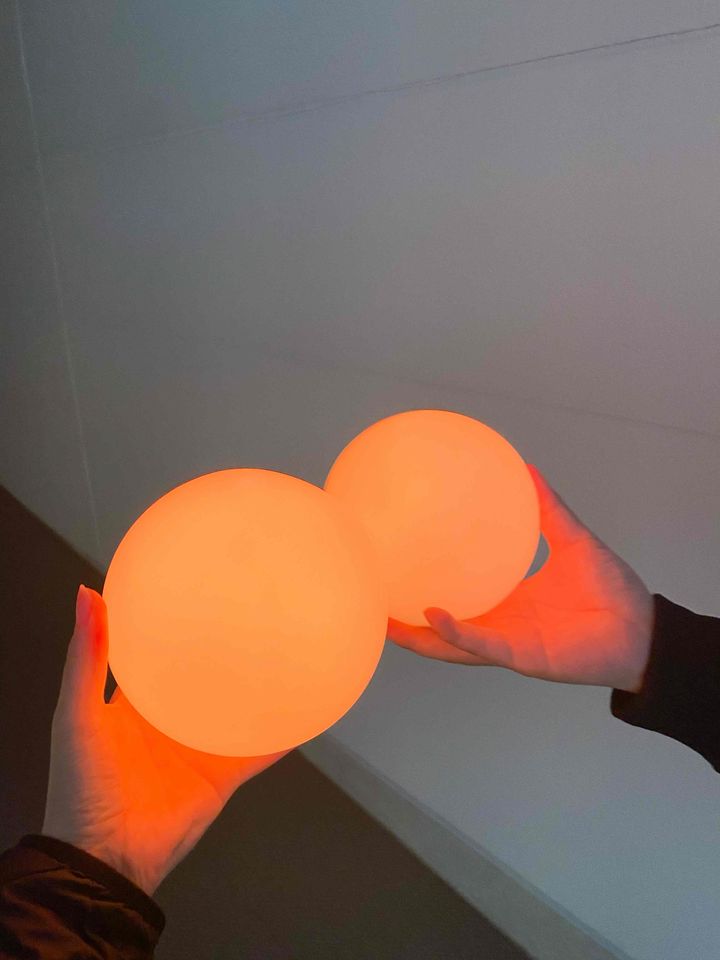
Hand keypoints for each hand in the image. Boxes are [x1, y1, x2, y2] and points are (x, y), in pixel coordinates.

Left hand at [42, 585, 291, 895]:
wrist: (107, 859)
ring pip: (237, 709)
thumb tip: (86, 593)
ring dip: (260, 687)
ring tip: (289, 649)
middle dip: (225, 650)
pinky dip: (283, 732)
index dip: (174, 625)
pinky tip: (307, 709)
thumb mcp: (77, 714)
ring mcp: (199, 747)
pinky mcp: (223, 775)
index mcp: (133, 702)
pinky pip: (260, 749)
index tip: (196, 587)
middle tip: (253, 610)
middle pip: (204, 678)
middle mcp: (169, 720)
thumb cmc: (81, 788)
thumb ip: (87, 657)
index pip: (157, 653)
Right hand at [386, 464, 654, 692]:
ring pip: (453, 645)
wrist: (642, 629)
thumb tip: (526, 467)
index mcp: (508, 601)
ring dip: (419, 636)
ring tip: (385, 619)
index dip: (428, 586)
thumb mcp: (571, 539)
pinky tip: (434, 615)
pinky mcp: (523, 657)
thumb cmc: (610, 590)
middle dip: (407, 622)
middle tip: (374, 599)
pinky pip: (484, 646)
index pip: (460, 597)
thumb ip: (547, 508)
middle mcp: (501, 625)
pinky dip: (458, 634)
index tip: (399, 566)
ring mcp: (508, 644)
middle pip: (443, 629)